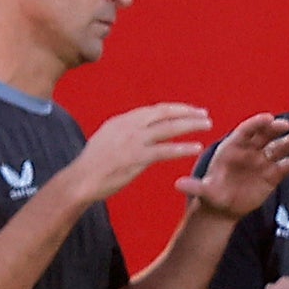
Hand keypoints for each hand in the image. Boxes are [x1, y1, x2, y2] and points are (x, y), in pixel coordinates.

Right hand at [71, 103, 211, 201]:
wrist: (81, 179)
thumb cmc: (92, 165)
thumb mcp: (106, 140)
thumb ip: (123, 133)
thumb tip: (137, 131)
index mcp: (122, 120)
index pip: (154, 110)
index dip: (174, 109)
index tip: (189, 110)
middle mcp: (129, 125)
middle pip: (165, 113)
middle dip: (187, 112)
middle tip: (204, 114)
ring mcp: (134, 141)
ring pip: (169, 128)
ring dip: (191, 125)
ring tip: (208, 125)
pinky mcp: (137, 158)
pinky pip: (166, 150)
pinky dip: (183, 148)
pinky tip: (197, 147)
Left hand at [175, 113, 288, 218]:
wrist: (223, 208)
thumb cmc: (212, 195)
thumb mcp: (203, 192)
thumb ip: (195, 187)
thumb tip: (178, 184)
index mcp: (233, 147)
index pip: (246, 131)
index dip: (257, 123)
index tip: (268, 118)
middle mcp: (250, 150)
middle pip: (265, 135)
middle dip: (275, 129)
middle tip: (286, 125)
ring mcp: (263, 161)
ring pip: (279, 147)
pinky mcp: (273, 174)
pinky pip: (286, 166)